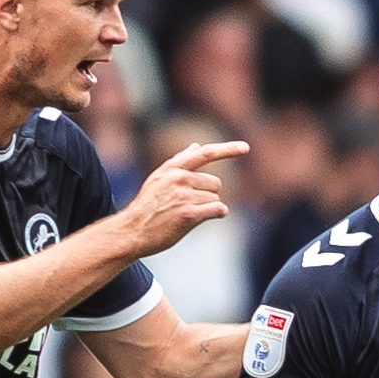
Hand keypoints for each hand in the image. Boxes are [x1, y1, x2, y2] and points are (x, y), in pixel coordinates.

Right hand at [118, 141, 247, 257]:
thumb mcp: (159, 178)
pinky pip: (217, 209)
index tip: (245, 148)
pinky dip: (217, 214)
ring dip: (207, 207)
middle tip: (188, 205)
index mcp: (173, 168)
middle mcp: (179, 178)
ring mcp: (184, 196)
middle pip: (215, 183)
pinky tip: (203, 218)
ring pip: (215, 198)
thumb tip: (196, 146)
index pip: (205, 153)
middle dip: (208, 195)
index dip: (228, 150)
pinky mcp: (189, 214)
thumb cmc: (147, 207)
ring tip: (186, 214)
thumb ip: (179, 161)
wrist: (133, 231)